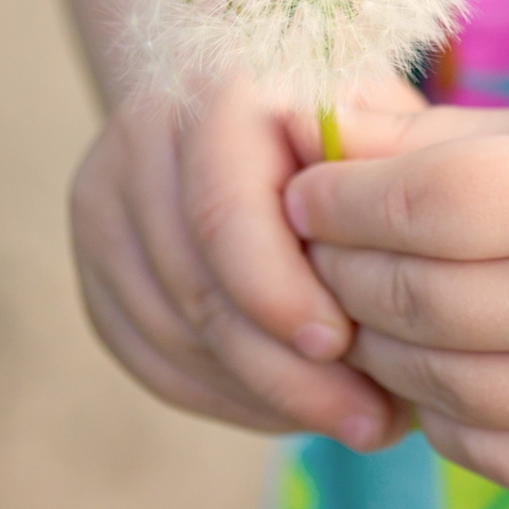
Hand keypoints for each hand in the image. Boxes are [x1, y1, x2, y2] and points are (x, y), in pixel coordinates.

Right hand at [70, 74, 419, 448]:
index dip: (278, 292)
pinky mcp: (100, 259)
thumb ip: (387, 179)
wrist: (247, 93)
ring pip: (169, 332)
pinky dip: (222, 395)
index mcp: (218, 89)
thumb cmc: (338, 113)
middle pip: (196, 285)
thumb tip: (409, 286)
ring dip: (260, 395)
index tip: (343, 346)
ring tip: (348, 417)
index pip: (225, 211)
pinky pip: (148, 354)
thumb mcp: (378, 119)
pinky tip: (286, 407)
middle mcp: (145, 134)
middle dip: (283, 371)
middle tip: (368, 419)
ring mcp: (107, 196)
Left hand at [284, 79, 508, 503]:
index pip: (419, 203)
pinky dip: (433, 401)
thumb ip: (433, 136)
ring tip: (362, 295)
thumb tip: (314, 127)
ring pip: (430, 379)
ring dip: (373, 338)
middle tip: (314, 242)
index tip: (303, 190)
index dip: (340, 196)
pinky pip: (476, 447)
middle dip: (338, 266)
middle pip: (411, 296)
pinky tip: (434, 355)